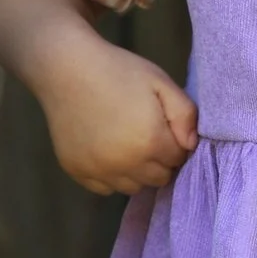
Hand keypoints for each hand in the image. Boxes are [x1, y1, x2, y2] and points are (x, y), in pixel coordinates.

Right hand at [38, 31, 199, 194]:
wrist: (66, 68)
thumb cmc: (118, 71)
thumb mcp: (160, 82)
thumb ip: (185, 115)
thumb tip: (190, 146)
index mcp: (150, 142)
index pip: (178, 159)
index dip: (175, 143)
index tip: (164, 127)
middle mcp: (125, 164)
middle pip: (158, 178)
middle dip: (159, 160)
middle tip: (147, 135)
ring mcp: (99, 171)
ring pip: (133, 187)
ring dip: (137, 171)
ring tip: (128, 144)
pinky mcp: (77, 172)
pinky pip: (105, 188)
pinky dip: (111, 176)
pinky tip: (107, 151)